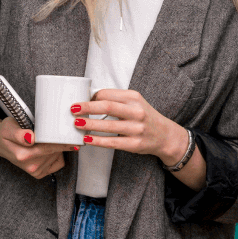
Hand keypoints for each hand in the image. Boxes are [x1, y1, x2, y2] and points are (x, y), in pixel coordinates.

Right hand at [0, 116, 72, 178]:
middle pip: (55, 150)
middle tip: (54, 131)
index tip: (70, 136)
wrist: (2, 144)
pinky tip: (48, 149)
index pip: (48, 146)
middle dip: (58, 140)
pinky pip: (58, 163)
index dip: (60, 140)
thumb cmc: (7, 133)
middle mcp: (30, 165)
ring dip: (56, 147)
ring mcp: (35, 171)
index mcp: (23, 154)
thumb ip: (18, 134)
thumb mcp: (8, 127)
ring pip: (57, 155)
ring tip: (44, 140)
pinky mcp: (39, 174)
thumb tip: (31, 138)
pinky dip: (57, 155)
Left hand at [71, 89, 185, 164]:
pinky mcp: (135, 144)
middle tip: (72, 109)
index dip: (91, 97)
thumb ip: (116, 100)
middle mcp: (137, 111)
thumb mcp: (134, 103)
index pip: (108, 94)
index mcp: (134, 97)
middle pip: (107, 107)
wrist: (165, 136)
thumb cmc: (145, 117)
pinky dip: (98, 141)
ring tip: (76, 124)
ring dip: (89, 124)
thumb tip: (90, 98)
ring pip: (108, 125)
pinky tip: (87, 139)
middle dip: (87, 107)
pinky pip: (112, 142)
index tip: (80, 101)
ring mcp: (137, 129)